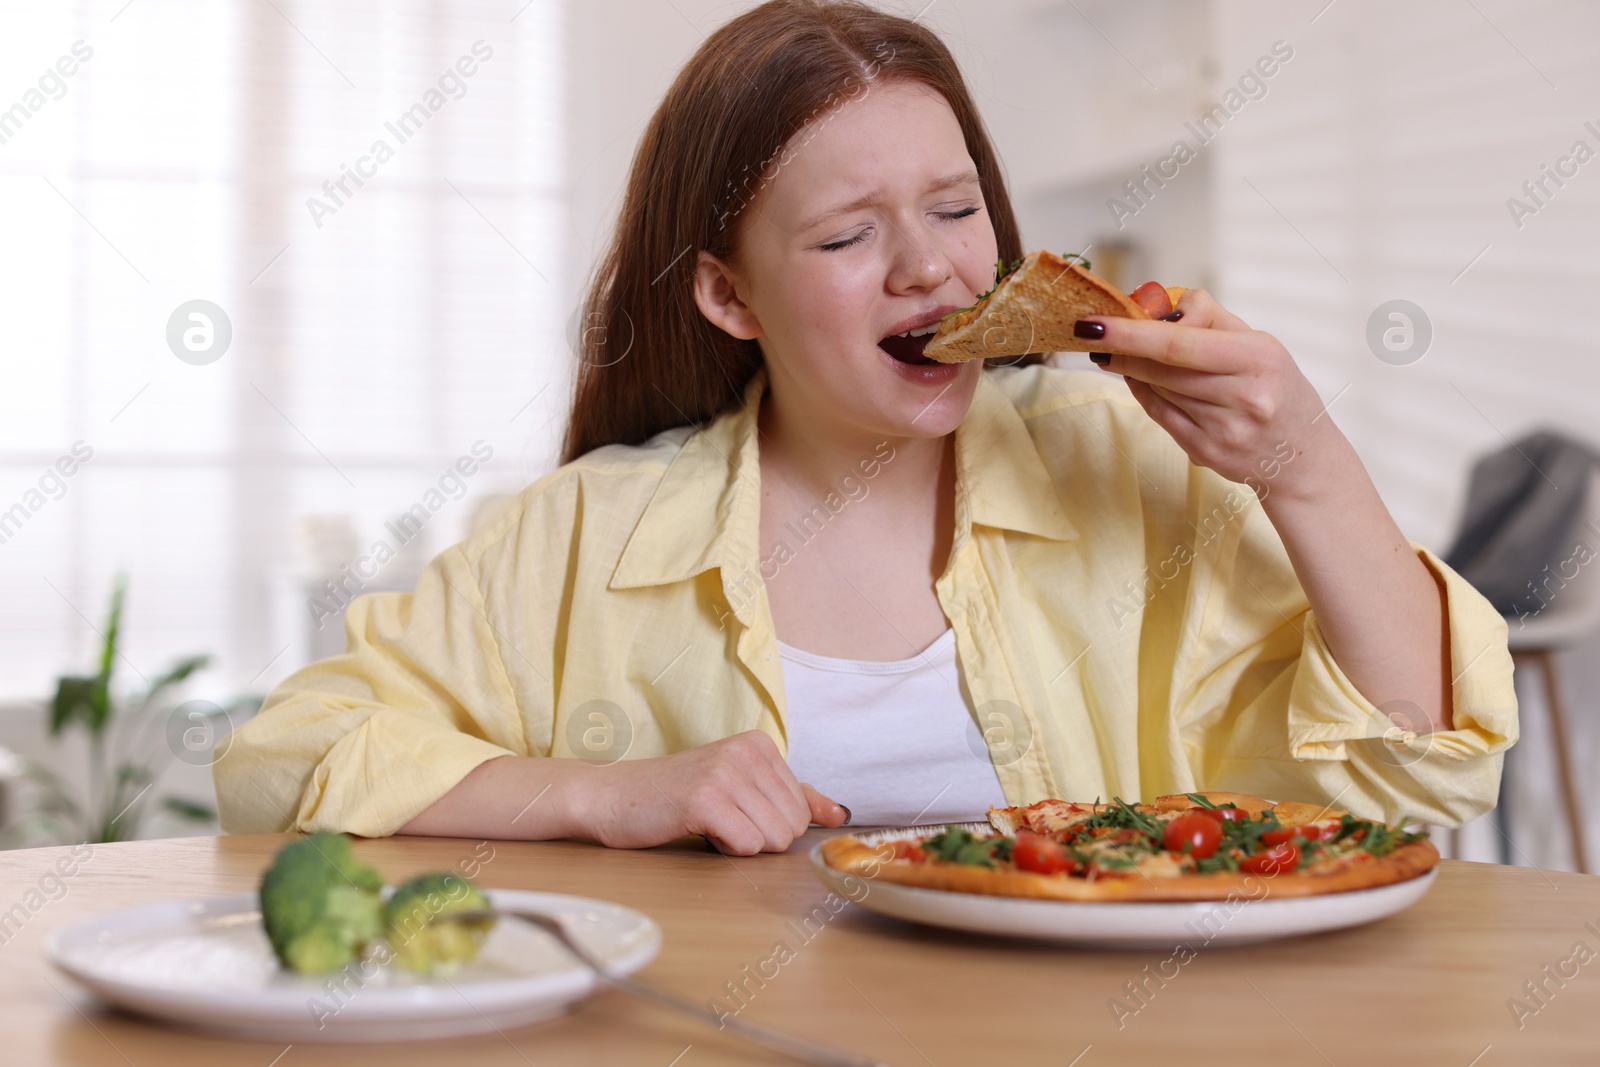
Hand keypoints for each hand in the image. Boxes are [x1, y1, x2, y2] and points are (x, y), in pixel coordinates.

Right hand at [578, 730, 846, 854]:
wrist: (612, 797)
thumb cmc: (675, 797)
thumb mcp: (740, 788)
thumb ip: (793, 798)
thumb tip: (840, 814)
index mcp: (760, 744)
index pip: (803, 812)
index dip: (768, 825)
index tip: (733, 809)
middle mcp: (747, 751)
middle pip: (792, 828)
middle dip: (758, 837)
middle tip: (718, 818)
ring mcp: (726, 773)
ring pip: (773, 840)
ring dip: (740, 845)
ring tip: (708, 823)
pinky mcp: (705, 799)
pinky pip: (746, 846)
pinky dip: (724, 849)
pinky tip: (698, 829)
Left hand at [1079, 285, 1332, 499]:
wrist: (1303, 459)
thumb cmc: (1278, 389)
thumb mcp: (1259, 344)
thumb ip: (1209, 320)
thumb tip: (1157, 309)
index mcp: (1258, 358)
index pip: (1179, 342)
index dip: (1130, 333)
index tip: (1096, 323)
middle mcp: (1243, 396)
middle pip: (1161, 367)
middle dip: (1121, 350)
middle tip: (1096, 336)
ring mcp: (1223, 429)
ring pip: (1157, 389)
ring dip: (1131, 369)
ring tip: (1119, 355)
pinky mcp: (1204, 452)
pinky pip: (1159, 414)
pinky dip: (1143, 392)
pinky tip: (1137, 378)